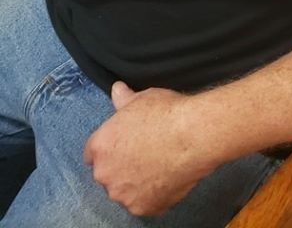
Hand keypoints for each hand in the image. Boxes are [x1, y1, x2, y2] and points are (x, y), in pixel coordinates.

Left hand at [84, 82, 213, 215]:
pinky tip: (167, 177)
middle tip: (145, 154)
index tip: (124, 145)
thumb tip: (117, 90)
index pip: (92, 153)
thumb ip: (123, 99)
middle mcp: (105, 173)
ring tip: (159, 165)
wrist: (192, 135)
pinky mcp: (143, 207)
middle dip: (121, 166)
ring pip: (125, 191)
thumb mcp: (142, 98)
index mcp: (100, 146)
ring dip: (136, 183)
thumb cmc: (167, 113)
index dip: (110, 148)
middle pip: (108, 174)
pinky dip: (154, 194)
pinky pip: (144, 202)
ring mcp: (123, 194)